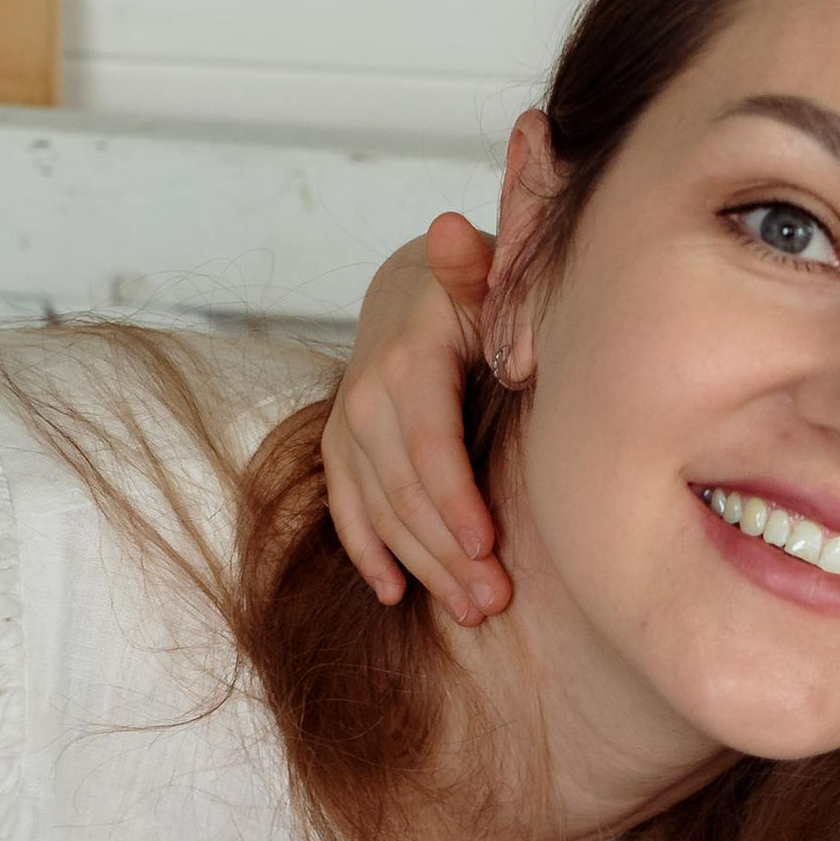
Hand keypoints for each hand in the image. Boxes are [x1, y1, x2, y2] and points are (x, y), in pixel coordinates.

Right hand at [321, 212, 510, 623]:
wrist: (414, 287)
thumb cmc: (471, 289)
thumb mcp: (483, 271)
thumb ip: (474, 266)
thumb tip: (449, 230)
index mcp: (408, 358)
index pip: (430, 444)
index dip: (455, 502)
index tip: (490, 549)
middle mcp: (367, 396)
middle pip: (405, 492)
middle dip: (450, 553)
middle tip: (496, 600)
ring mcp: (350, 426)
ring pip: (380, 512)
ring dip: (424, 568)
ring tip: (474, 610)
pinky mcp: (343, 448)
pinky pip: (346, 509)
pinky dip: (369, 555)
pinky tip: (394, 594)